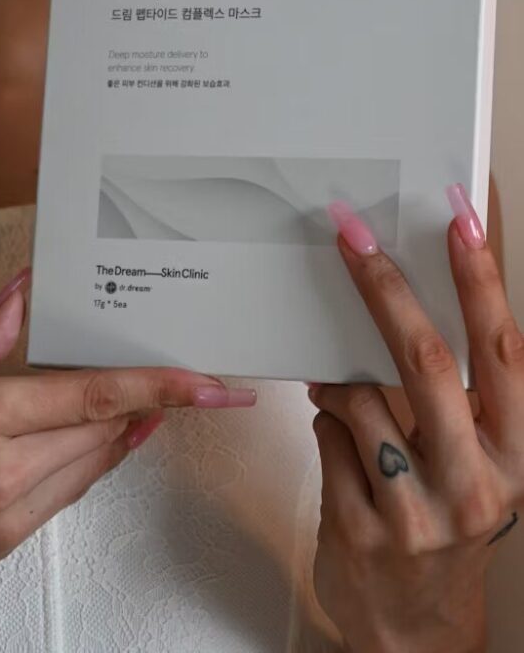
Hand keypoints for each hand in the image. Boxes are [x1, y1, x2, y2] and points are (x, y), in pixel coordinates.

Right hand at [0, 269, 255, 601]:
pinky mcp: (2, 543)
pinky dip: (92, 462)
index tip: (209, 384)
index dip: (163, 387)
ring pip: (94, 463)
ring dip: (123, 430)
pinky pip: (69, 494)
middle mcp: (0, 468)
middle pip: (105, 428)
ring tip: (149, 400)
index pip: (96, 394)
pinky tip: (99, 438)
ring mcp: (4, 513)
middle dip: (148, 402)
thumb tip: (24, 292)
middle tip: (185, 378)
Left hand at [308, 184, 522, 652]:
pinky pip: (325, 435)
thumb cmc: (446, 523)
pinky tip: (341, 444)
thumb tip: (391, 306)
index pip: (503, 353)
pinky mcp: (360, 528)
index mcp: (513, 455)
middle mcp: (476, 483)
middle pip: (426, 362)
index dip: (482, 281)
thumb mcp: (469, 461)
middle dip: (383, 287)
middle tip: (351, 234)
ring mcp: (417, 512)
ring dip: (340, 378)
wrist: (416, 629)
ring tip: (344, 391)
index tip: (460, 219)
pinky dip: (324, 421)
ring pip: (359, 397)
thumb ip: (449, 394)